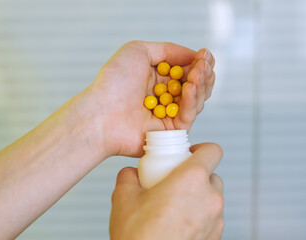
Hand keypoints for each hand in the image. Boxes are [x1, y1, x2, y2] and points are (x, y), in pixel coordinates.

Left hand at [80, 41, 215, 156]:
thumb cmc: (114, 81)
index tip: (204, 54)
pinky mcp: (171, 131)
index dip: (199, 62)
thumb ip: (168, 50)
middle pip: (197, 85)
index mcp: (159, 79)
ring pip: (197, 100)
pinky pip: (188, 115)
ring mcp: (170, 114)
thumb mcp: (138, 51)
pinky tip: (190, 87)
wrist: (101, 112)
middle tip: (204, 63)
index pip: (188, 70)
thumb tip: (193, 55)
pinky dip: (192, 100)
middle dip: (203, 72)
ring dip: (201, 84)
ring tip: (197, 72)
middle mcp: (166, 96)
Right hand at [109, 143, 223, 239]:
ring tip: (175, 206)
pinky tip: (179, 224)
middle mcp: (210, 198)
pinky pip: (212, 218)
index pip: (213, 150)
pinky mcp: (216, 237)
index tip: (188, 154)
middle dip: (196, 175)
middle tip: (177, 182)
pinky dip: (200, 215)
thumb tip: (131, 173)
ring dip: (198, 196)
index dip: (201, 149)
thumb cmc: (139, 237)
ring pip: (212, 197)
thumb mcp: (124, 197)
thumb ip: (129, 176)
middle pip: (212, 175)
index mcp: (192, 180)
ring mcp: (217, 220)